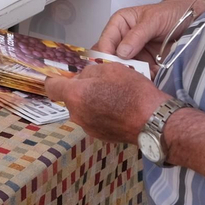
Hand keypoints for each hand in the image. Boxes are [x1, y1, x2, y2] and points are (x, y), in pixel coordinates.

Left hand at [44, 62, 169, 143]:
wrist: (153, 121)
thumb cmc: (132, 92)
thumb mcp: (110, 68)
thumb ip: (88, 71)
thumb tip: (81, 77)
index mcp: (75, 96)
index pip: (51, 87)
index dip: (55, 79)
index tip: (62, 75)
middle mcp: (77, 114)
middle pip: (70, 98)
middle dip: (80, 89)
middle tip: (100, 83)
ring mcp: (88, 127)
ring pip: (82, 109)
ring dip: (91, 101)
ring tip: (112, 96)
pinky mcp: (99, 136)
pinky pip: (93, 119)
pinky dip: (100, 113)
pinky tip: (117, 109)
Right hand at [93, 0, 196, 67]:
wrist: (195, 22)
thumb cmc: (173, 13)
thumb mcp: (154, 20)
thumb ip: (137, 35)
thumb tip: (121, 52)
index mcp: (120, 24)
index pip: (106, 40)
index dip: (105, 53)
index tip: (110, 65)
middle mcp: (124, 39)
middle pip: (112, 57)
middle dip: (118, 67)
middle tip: (125, 73)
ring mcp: (136, 53)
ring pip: (126, 68)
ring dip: (132, 74)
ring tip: (140, 76)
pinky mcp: (147, 64)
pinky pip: (141, 74)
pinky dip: (145, 78)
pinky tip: (152, 76)